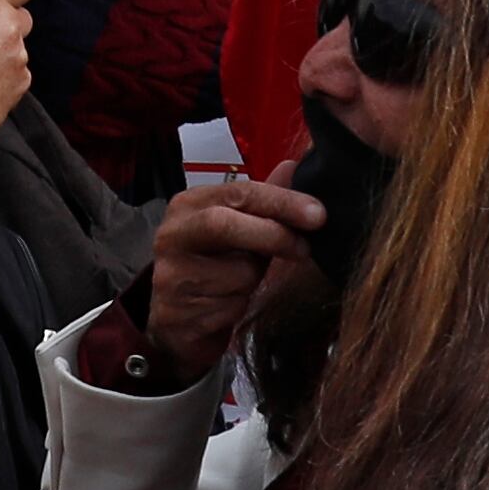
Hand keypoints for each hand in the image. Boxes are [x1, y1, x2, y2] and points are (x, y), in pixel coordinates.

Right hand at [144, 162, 324, 382]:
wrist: (174, 323)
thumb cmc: (211, 268)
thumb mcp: (236, 229)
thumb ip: (263, 201)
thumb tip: (294, 167)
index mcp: (189, 204)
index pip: (239, 192)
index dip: (282, 201)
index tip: (317, 213)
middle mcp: (173, 234)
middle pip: (226, 225)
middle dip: (272, 236)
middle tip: (304, 248)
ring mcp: (171, 274)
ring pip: (236, 274)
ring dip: (255, 281)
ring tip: (244, 282)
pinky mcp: (176, 312)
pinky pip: (228, 309)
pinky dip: (240, 308)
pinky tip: (228, 305)